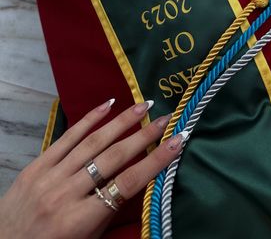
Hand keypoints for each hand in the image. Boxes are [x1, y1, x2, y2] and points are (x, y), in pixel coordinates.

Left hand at [0, 98, 183, 238]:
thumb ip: (107, 212)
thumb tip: (134, 181)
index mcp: (79, 219)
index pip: (127, 184)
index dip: (156, 161)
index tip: (178, 142)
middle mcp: (65, 194)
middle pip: (113, 158)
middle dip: (144, 136)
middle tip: (166, 119)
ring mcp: (49, 176)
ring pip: (92, 142)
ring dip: (121, 121)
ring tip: (143, 105)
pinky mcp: (37, 165)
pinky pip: (67, 137)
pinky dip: (89, 119)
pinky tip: (107, 105)